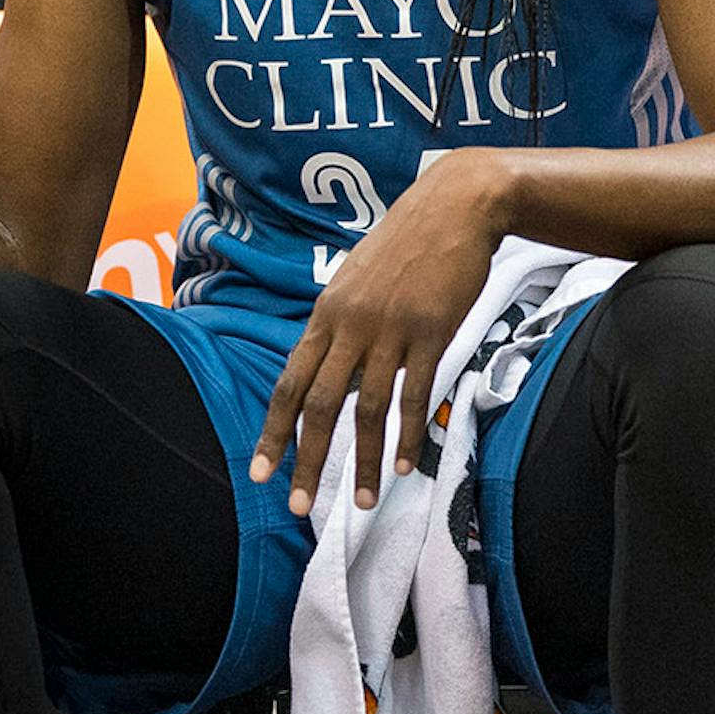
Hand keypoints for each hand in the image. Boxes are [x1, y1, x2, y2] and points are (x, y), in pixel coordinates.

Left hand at [249, 149, 509, 516]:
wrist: (453, 207)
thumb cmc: (405, 246)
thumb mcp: (356, 281)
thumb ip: (341, 326)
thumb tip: (329, 367)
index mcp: (325, 315)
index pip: (289, 382)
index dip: (274, 431)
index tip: (261, 471)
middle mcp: (348, 325)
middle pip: (317, 404)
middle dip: (306, 461)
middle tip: (298, 506)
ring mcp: (389, 329)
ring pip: (367, 408)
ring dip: (365, 460)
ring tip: (364, 501)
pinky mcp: (430, 331)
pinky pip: (414, 393)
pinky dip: (409, 434)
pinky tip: (406, 465)